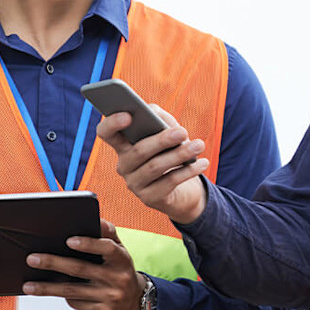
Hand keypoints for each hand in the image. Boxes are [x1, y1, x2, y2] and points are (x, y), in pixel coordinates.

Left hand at [22, 220, 145, 309]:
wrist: (135, 303)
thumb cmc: (120, 271)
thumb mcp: (120, 251)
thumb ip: (108, 235)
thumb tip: (97, 220)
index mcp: (122, 259)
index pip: (107, 248)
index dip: (89, 244)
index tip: (68, 241)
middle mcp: (118, 278)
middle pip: (80, 269)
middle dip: (53, 263)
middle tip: (32, 259)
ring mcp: (110, 297)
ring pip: (72, 291)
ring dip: (47, 288)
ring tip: (28, 285)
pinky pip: (76, 303)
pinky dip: (63, 297)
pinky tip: (52, 292)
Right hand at [97, 105, 208, 224]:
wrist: (183, 189)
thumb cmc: (171, 153)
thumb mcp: (167, 132)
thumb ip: (158, 117)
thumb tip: (152, 110)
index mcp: (123, 145)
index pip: (106, 133)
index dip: (112, 123)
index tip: (128, 115)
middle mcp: (124, 165)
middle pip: (138, 150)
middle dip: (162, 140)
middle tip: (183, 132)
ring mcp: (134, 184)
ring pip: (155, 166)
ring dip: (180, 154)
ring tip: (199, 145)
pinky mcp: (149, 198)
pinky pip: (169, 182)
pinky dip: (188, 171)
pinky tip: (202, 163)